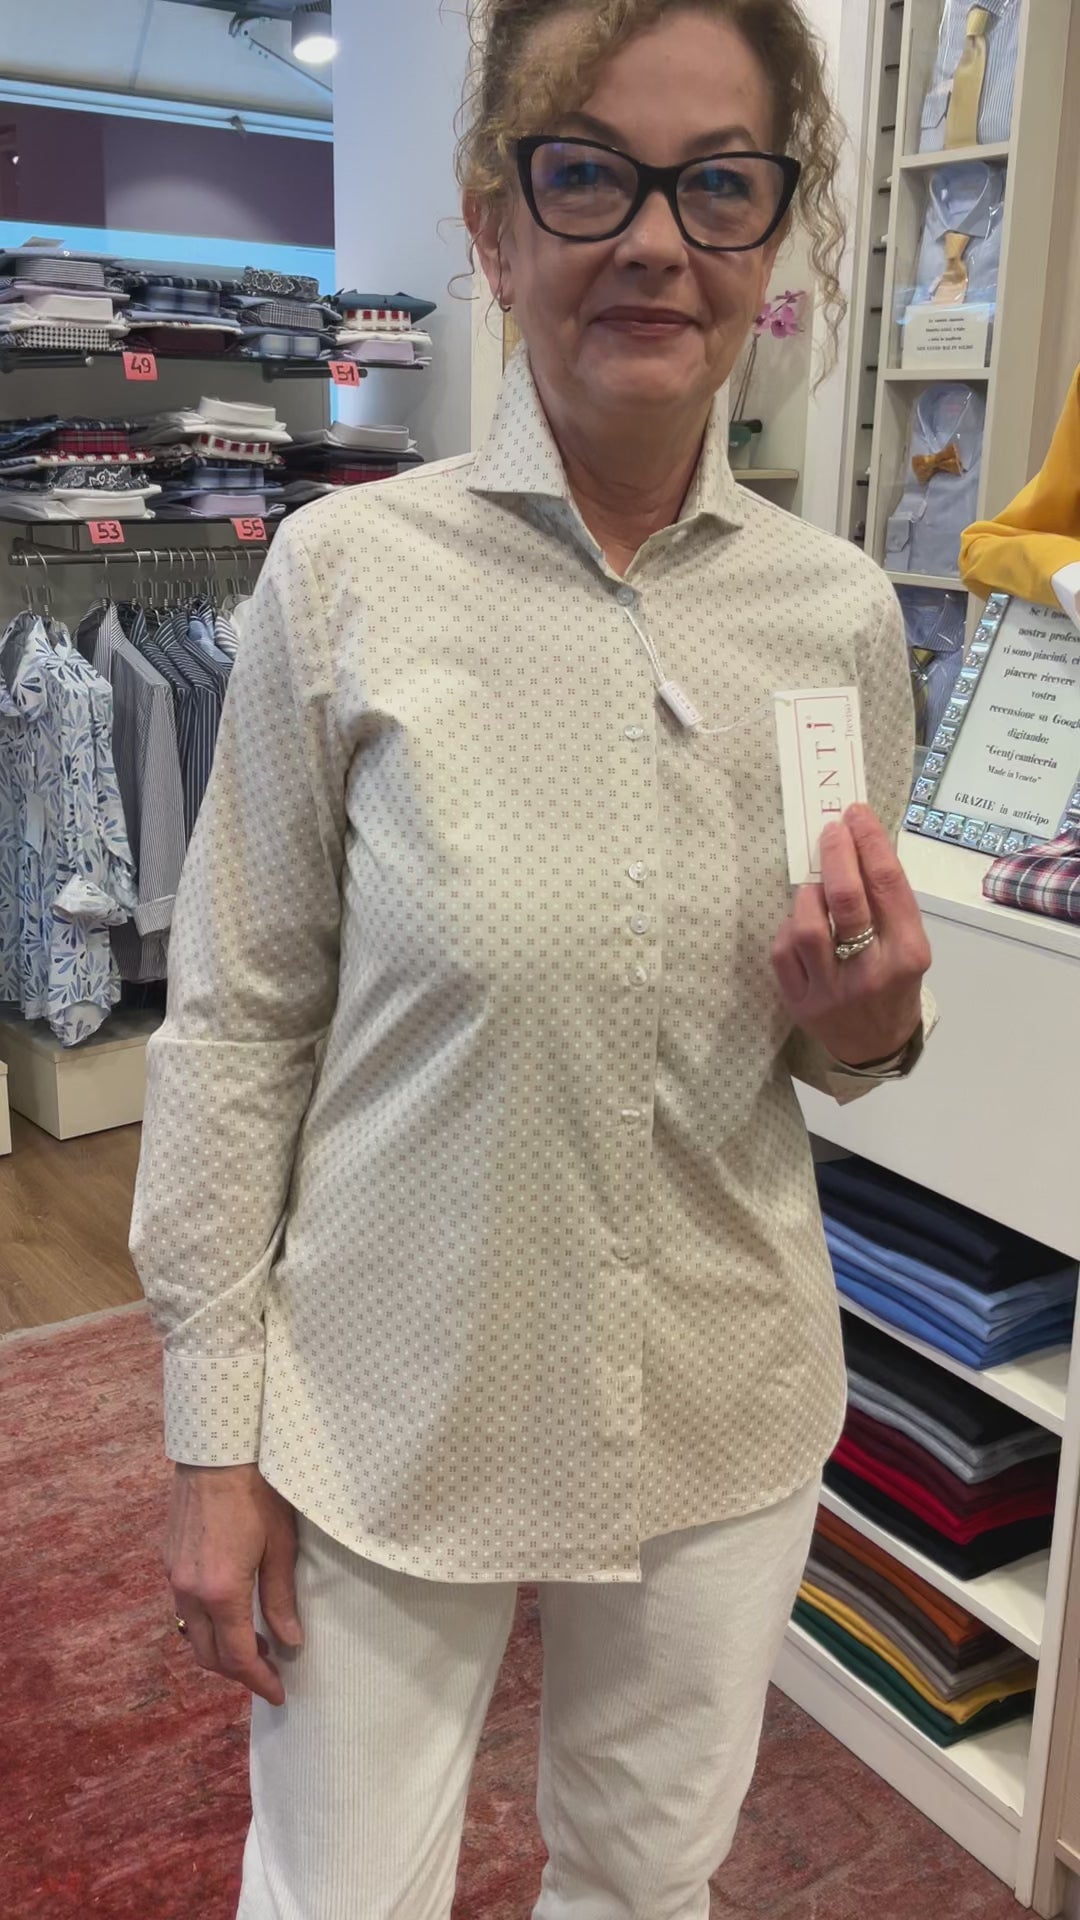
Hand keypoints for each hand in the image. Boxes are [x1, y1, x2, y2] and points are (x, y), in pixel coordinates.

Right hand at [166, 1462, 301, 1705]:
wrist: (217, 1450)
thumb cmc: (257, 1492)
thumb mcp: (281, 1545)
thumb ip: (281, 1597)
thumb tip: (290, 1642)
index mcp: (219, 1592)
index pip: (237, 1656)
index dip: (259, 1680)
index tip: (278, 1693)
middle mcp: (188, 1590)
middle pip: (207, 1654)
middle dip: (237, 1672)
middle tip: (269, 1672)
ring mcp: (173, 1575)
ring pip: (191, 1633)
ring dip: (219, 1648)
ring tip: (255, 1643)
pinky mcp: (168, 1558)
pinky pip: (184, 1607)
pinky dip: (206, 1622)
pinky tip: (231, 1610)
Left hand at [771, 804, 930, 1067]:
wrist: (877, 1047)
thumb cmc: (894, 982)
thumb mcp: (908, 945)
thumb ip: (887, 902)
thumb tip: (858, 841)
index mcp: (908, 953)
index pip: (887, 884)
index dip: (870, 842)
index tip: (856, 815)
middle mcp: (871, 972)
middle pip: (845, 900)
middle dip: (836, 855)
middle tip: (832, 830)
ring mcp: (832, 990)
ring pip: (806, 926)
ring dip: (808, 894)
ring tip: (816, 887)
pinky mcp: (800, 1002)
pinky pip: (783, 951)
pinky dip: (789, 927)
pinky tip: (801, 923)